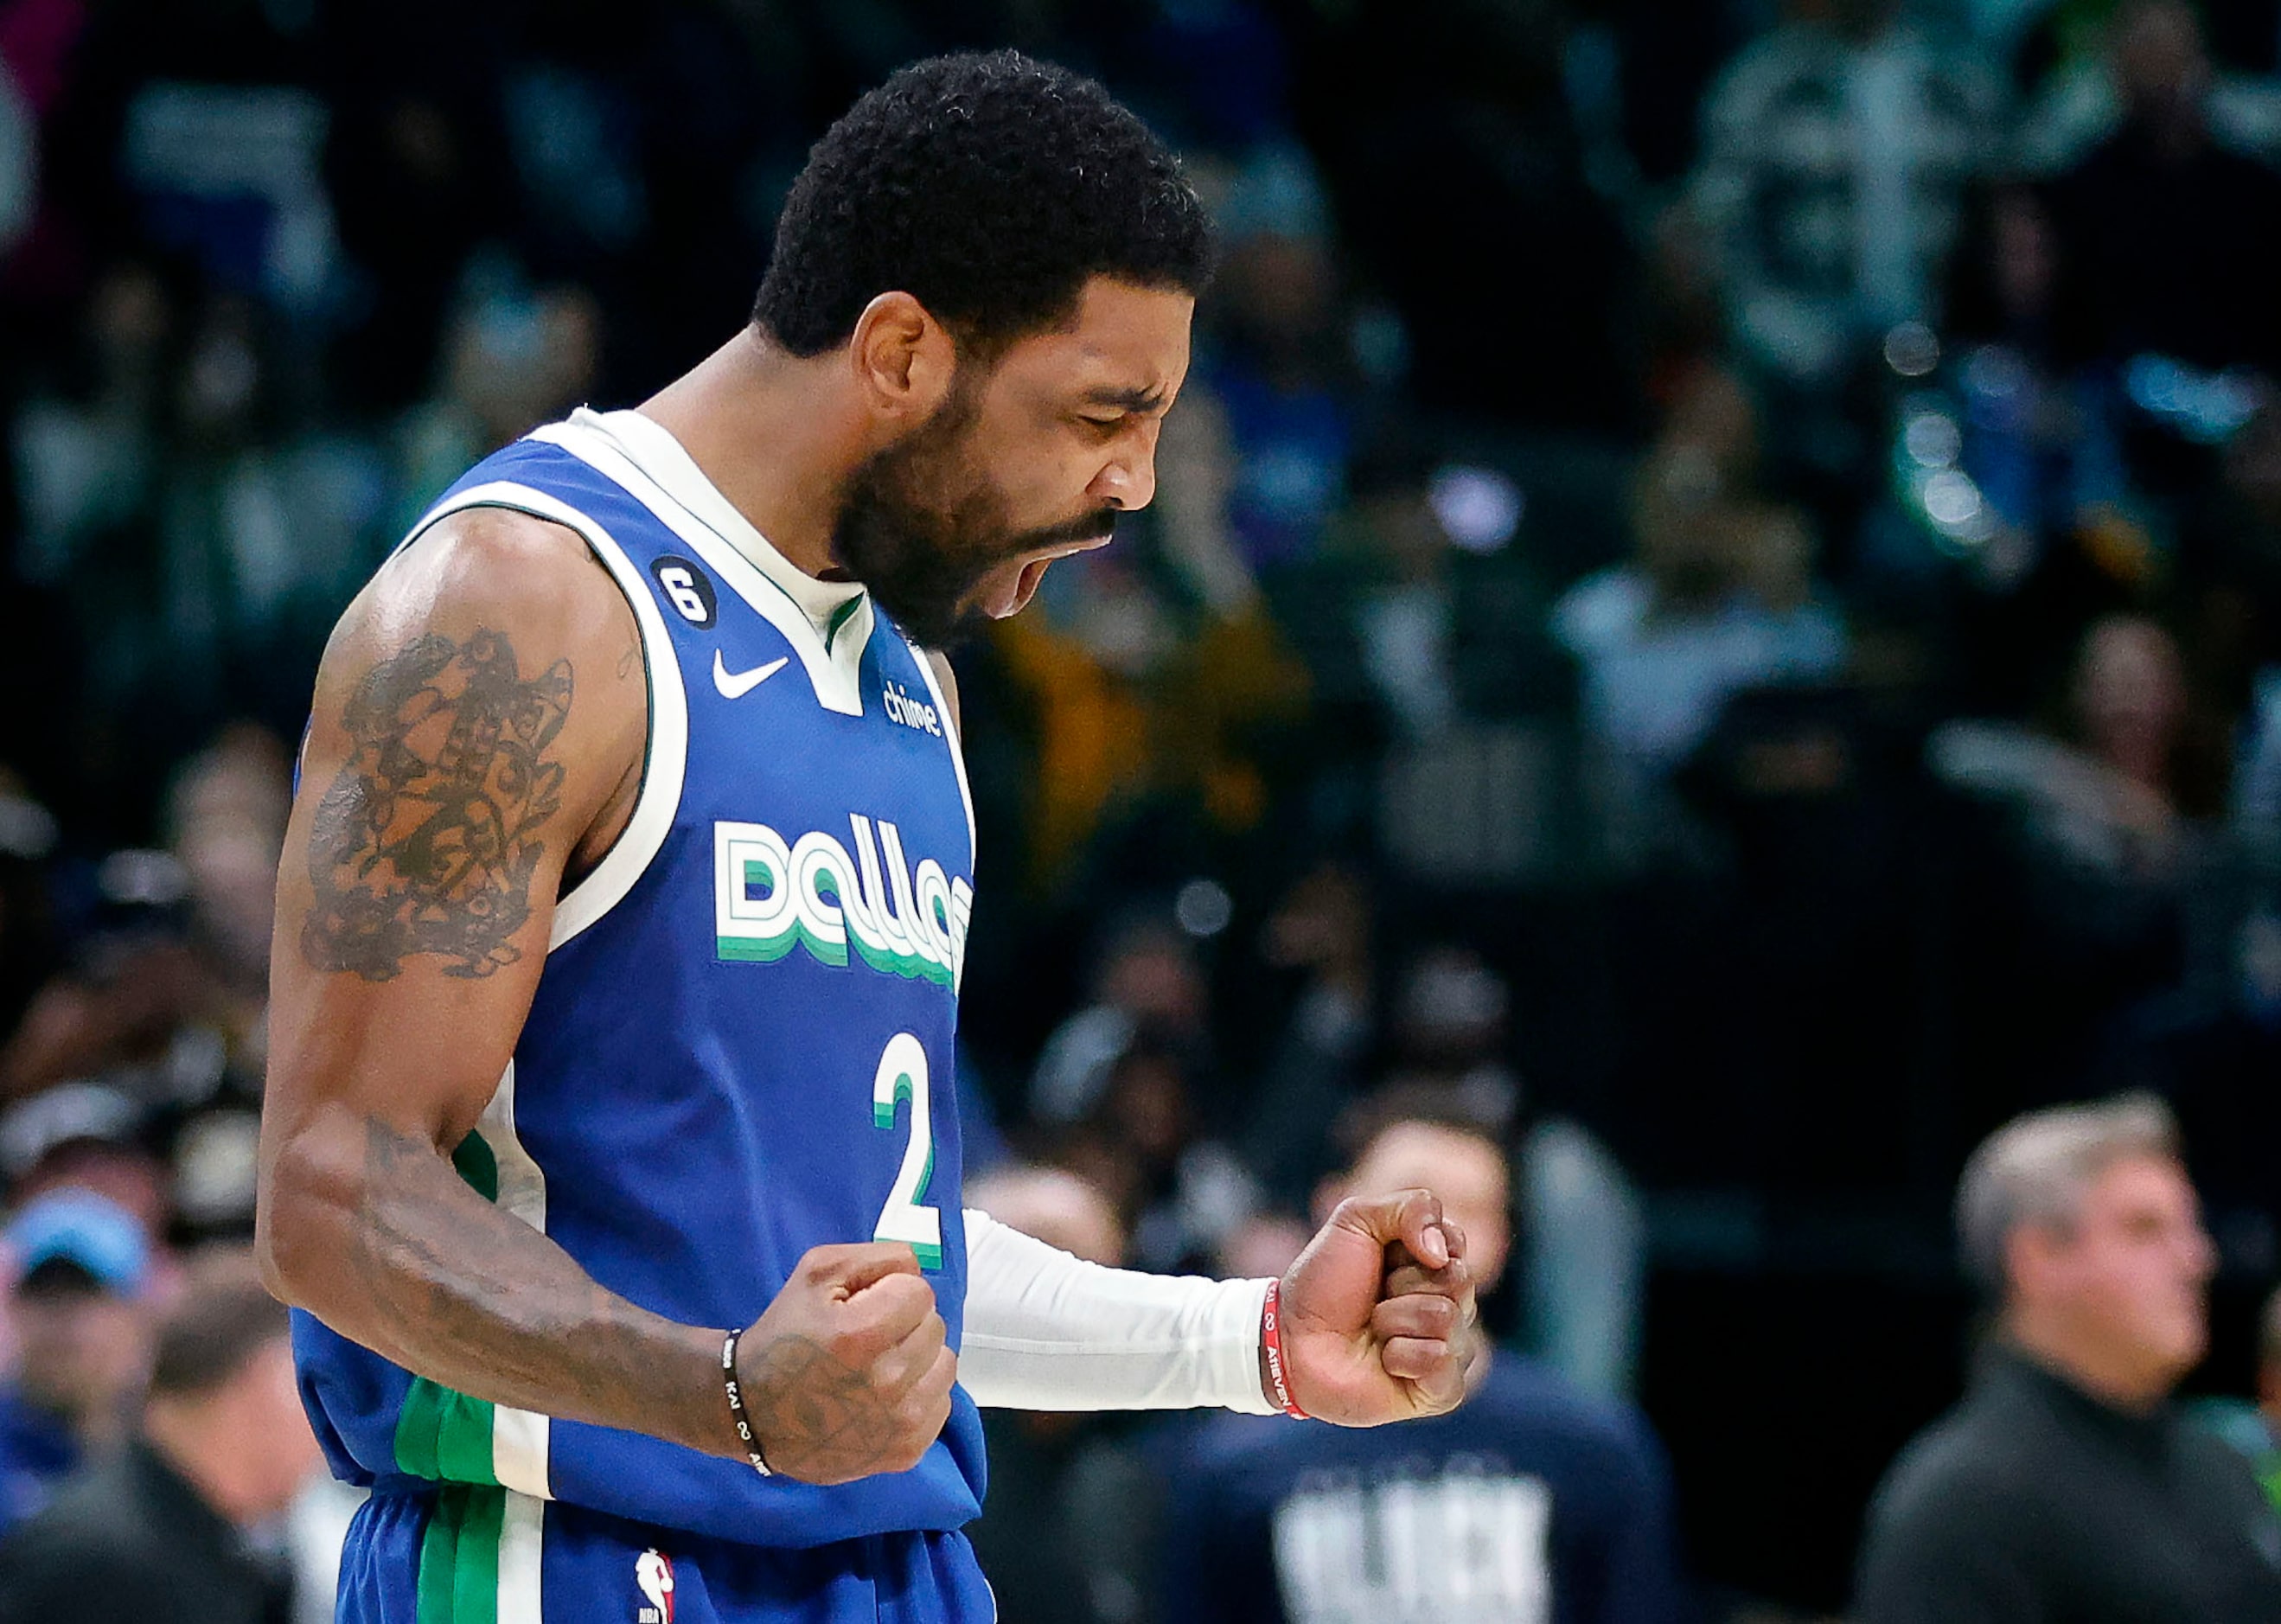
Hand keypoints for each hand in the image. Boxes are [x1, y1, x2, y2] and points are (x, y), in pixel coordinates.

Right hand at [732, 1242, 956, 1483]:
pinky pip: (941, 1402)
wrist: (752, 1412)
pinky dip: (918, 1394)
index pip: (920, 1292)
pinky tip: (883, 1396)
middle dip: (904, 1324)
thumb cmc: (786, 1336)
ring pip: (944, 1363)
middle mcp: (886, 1382)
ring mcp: (899, 1422)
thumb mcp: (817, 1272)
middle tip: (866, 1338)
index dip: (891, 1292)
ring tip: (878, 1366)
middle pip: (934, 1327)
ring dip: (918, 1359)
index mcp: (860, 1335)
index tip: (863, 1307)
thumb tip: (919, 1271)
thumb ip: (877, 1257)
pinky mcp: (906, 1451)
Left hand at [1275, 1189, 1482, 1425]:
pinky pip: (1443, 1362)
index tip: (1382, 1257)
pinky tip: (1384, 1360)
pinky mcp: (1439, 1390)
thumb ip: (1411, 1207)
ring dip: (1395, 1320)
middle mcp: (1451, 1305)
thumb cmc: (1323, 1281)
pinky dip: (1403, 1356)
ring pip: (1447, 1319)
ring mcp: (1449, 1348)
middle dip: (1403, 1283)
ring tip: (1373, 1329)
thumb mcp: (1356, 1219)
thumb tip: (1444, 1252)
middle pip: (1458, 1279)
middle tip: (1374, 1296)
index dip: (1416, 1244)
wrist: (1291, 1338)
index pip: (1456, 1242)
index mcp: (1435, 1264)